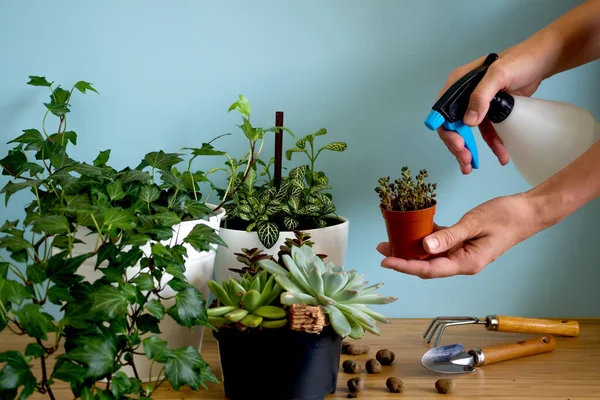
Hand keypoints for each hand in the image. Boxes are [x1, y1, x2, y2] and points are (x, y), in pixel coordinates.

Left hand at [376, 193, 539, 278]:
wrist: (528, 212)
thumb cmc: (506, 217)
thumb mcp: (475, 224)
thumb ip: (449, 236)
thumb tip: (425, 246)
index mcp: (467, 263)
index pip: (430, 269)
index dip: (406, 266)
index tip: (387, 260)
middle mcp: (462, 262)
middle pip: (426, 265)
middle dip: (403, 258)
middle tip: (381, 248)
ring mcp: (463, 253)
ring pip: (431, 254)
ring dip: (412, 248)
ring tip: (390, 240)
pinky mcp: (463, 243)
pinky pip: (441, 243)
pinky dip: (426, 237)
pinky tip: (412, 229)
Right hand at [437, 40, 549, 173]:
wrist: (542, 60)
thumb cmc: (520, 61)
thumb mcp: (498, 74)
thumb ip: (481, 95)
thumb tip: (468, 122)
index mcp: (458, 84)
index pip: (442, 112)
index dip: (447, 131)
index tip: (459, 145)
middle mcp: (463, 95)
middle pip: (453, 126)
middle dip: (457, 146)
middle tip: (466, 161)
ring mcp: (477, 105)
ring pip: (468, 132)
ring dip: (470, 151)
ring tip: (472, 167)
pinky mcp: (491, 112)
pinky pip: (487, 132)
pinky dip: (492, 145)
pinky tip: (500, 156)